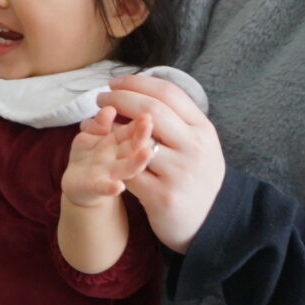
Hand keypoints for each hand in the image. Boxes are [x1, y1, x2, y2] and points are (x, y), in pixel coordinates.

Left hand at [62, 106, 155, 206]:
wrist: (79, 185)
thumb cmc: (91, 155)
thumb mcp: (92, 135)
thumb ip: (99, 123)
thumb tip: (109, 108)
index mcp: (121, 143)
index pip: (133, 130)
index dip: (139, 122)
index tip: (148, 110)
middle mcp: (121, 159)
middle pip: (134, 147)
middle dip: (141, 136)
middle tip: (150, 122)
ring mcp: (112, 174)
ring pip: (128, 168)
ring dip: (137, 162)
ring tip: (147, 153)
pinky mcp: (98, 188)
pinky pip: (105, 188)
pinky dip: (111, 187)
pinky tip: (118, 186)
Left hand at [96, 74, 223, 252]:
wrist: (210, 222)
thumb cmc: (197, 175)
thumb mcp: (198, 142)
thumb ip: (178, 118)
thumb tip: (142, 88)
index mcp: (203, 129)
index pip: (168, 93)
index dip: (137, 83)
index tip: (115, 82)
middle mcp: (194, 148)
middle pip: (151, 111)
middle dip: (120, 99)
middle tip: (101, 98)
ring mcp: (180, 173)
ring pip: (137, 140)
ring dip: (110, 128)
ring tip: (94, 122)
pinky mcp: (162, 196)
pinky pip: (129, 172)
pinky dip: (112, 159)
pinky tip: (101, 152)